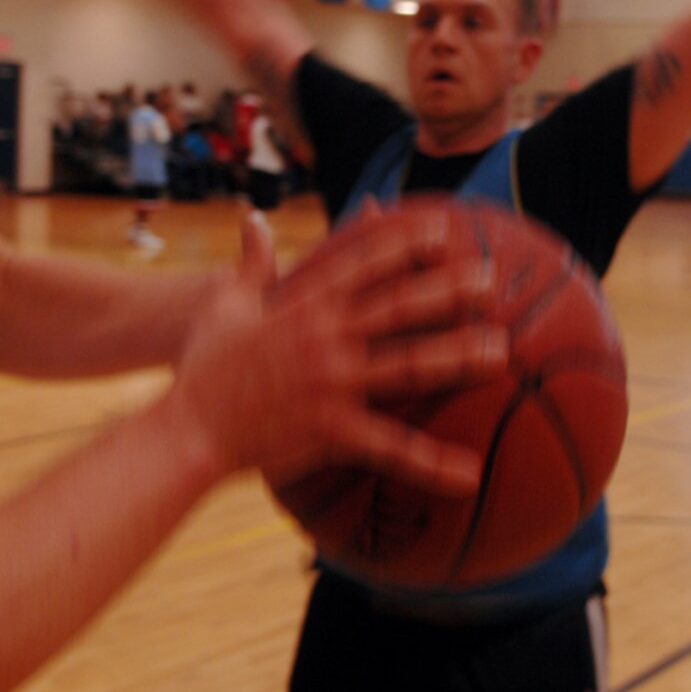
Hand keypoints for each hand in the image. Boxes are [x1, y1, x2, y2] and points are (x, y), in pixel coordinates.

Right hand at [167, 210, 505, 494]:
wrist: (190, 429)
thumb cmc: (204, 366)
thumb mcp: (224, 305)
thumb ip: (251, 262)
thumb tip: (254, 218)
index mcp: (304, 303)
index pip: (362, 263)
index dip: (405, 243)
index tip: (443, 230)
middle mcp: (325, 336)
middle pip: (399, 306)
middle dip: (448, 290)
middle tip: (491, 281)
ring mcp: (333, 383)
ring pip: (408, 365)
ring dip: (457, 357)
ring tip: (500, 352)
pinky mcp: (333, 429)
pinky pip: (392, 446)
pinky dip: (432, 462)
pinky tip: (471, 473)